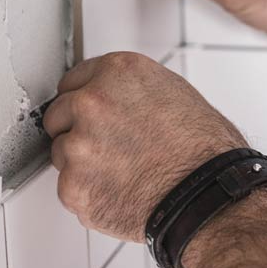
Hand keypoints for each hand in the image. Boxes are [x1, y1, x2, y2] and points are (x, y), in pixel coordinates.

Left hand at [42, 51, 245, 241]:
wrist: (208, 195)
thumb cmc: (203, 149)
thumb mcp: (174, 93)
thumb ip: (132, 91)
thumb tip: (116, 99)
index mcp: (117, 73)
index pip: (73, 80)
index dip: (86, 100)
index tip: (92, 114)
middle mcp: (91, 103)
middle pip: (58, 115)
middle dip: (77, 130)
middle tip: (110, 147)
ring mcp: (78, 145)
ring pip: (62, 153)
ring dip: (83, 163)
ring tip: (124, 171)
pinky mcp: (72, 186)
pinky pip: (70, 189)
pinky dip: (89, 194)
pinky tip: (121, 191)